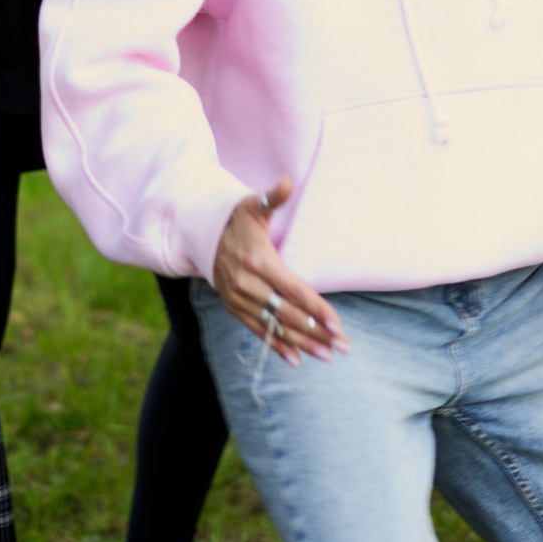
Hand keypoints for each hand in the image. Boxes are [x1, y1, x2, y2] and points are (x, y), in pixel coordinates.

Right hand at [211, 178, 345, 362]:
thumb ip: (272, 197)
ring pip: (275, 326)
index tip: (338, 325)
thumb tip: (287, 181)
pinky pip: (257, 331)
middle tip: (343, 346)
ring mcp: (240, 299)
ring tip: (327, 356)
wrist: (199, 234)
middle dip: (317, 332)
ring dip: (303, 344)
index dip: (317, 309)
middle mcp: (247, 285)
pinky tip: (297, 360)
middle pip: (288, 314)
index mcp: (258, 261)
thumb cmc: (236, 218)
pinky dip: (277, 346)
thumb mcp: (253, 204)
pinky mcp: (234, 308)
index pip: (295, 291)